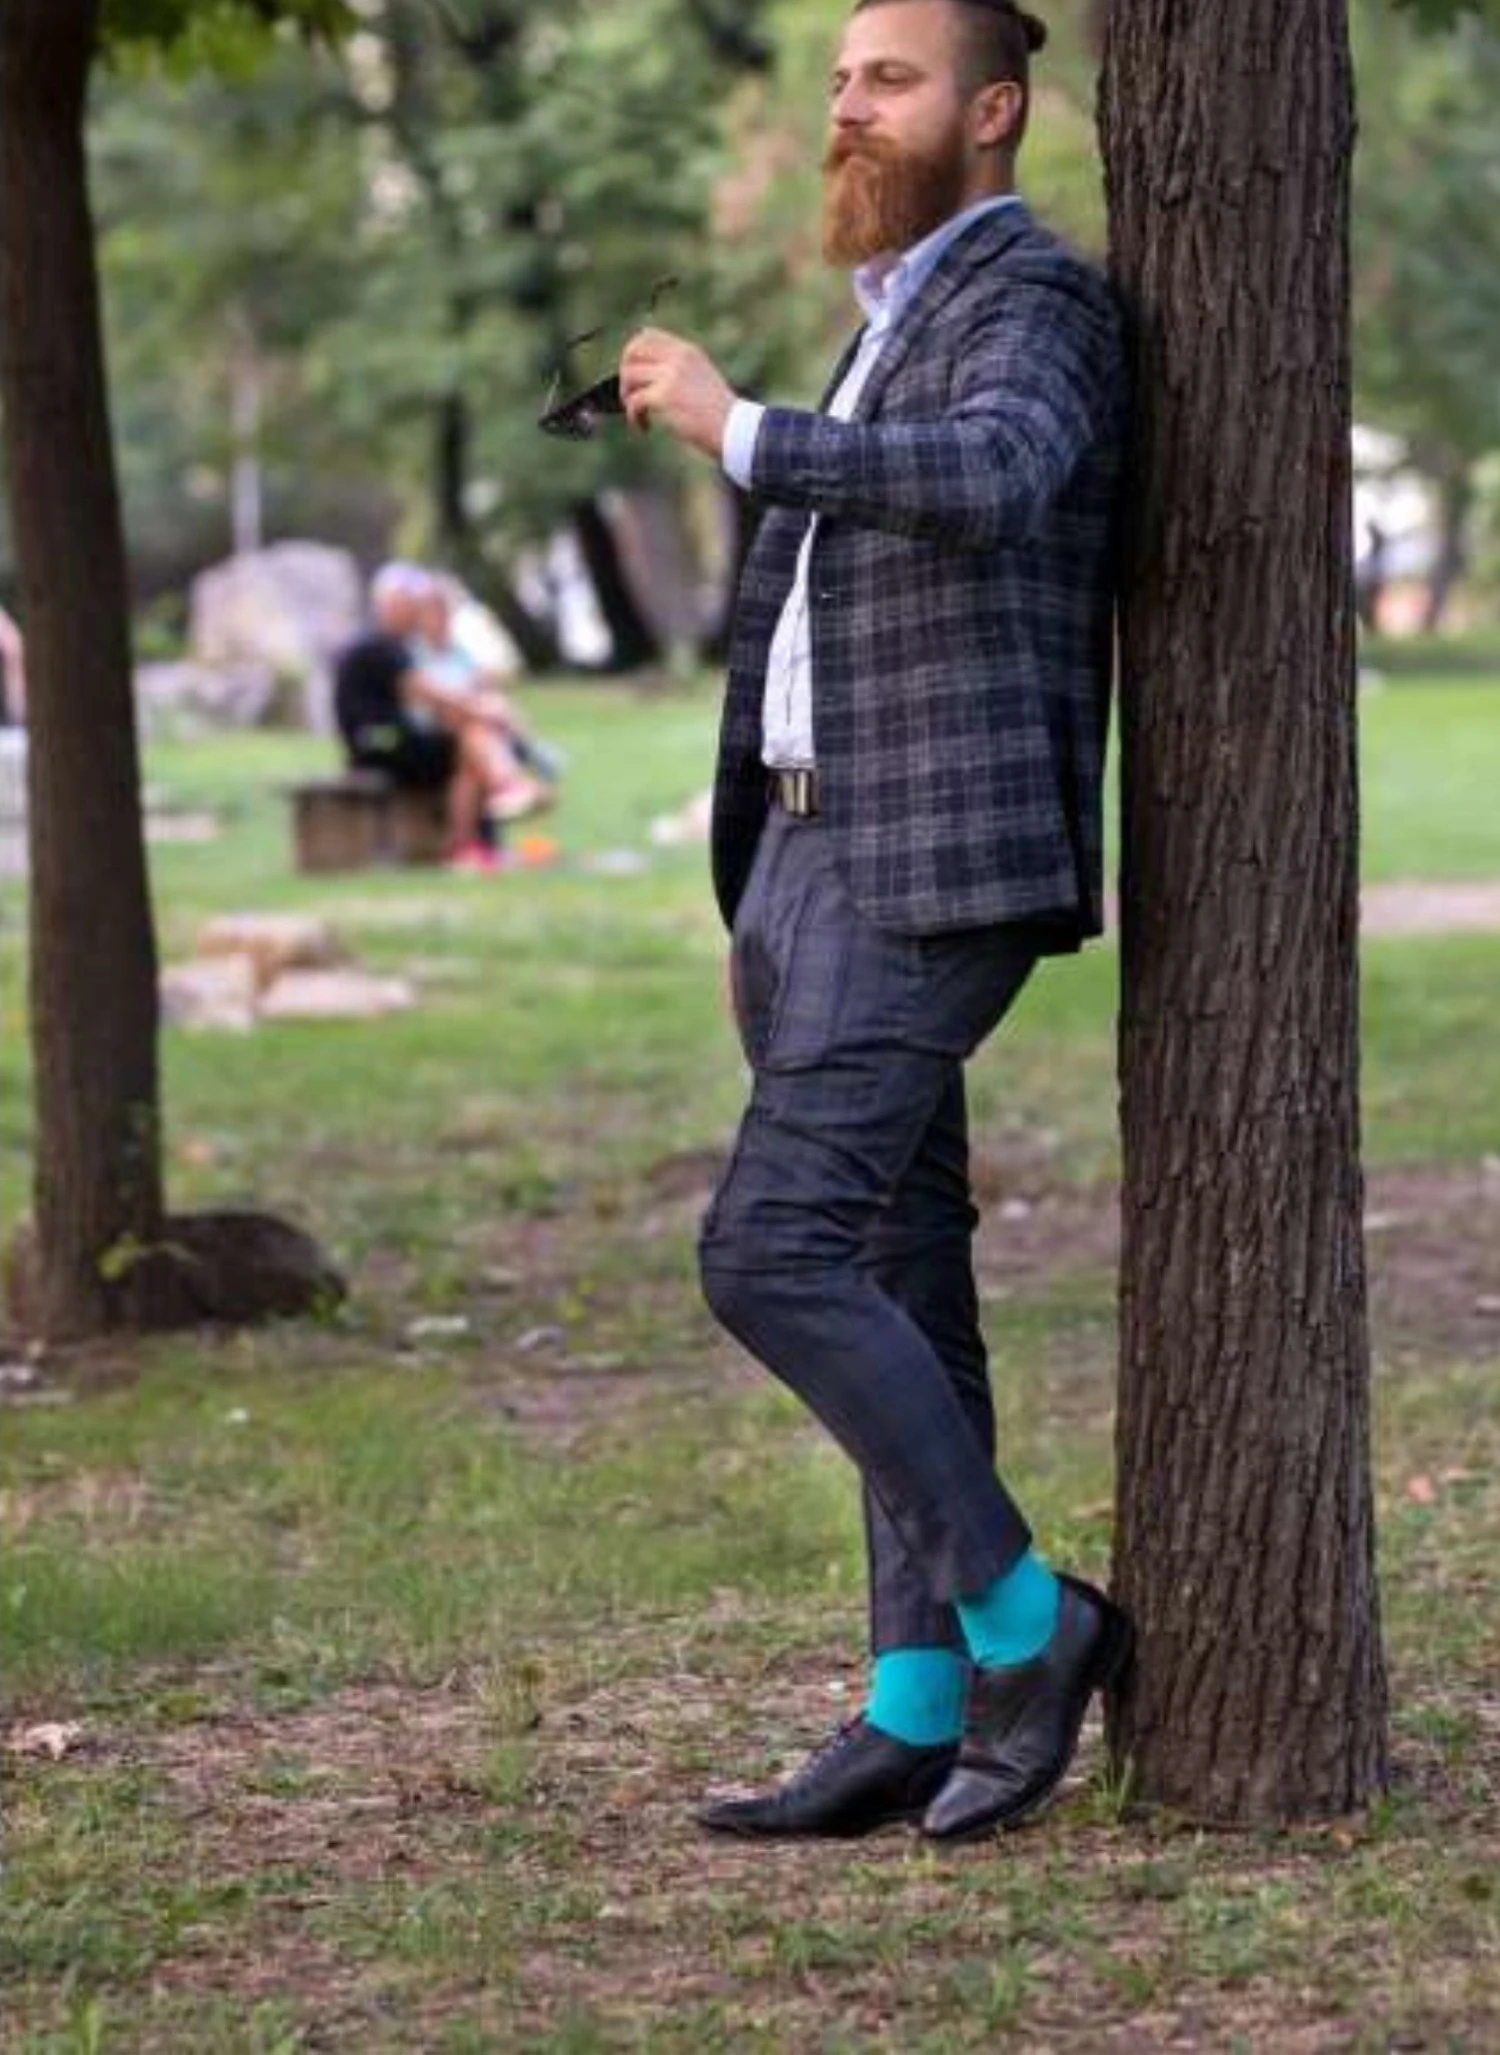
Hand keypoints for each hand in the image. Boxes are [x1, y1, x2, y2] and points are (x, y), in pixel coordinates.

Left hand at [619, 327, 734, 458]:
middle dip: (624, 373)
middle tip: (630, 395)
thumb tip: (648, 376)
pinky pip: (634, 401)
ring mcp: (671, 375)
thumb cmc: (720, 414)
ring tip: (639, 416)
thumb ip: (679, 371)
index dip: (633, 353)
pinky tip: (643, 428)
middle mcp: (678, 358)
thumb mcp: (703, 379)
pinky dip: (633, 416)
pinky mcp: (665, 397)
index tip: (634, 375)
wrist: (734, 429)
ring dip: (627, 398)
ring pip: (629, 375)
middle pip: (633, 351)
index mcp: (688, 351)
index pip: (648, 335)